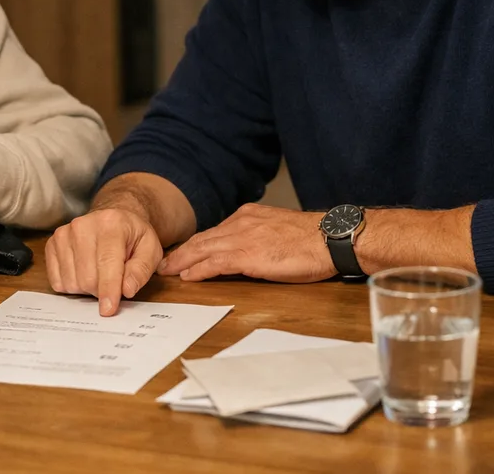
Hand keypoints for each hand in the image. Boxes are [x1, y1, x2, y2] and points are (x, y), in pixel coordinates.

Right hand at [46, 207, 164, 316]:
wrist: (112, 219)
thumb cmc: (132, 236)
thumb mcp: (150, 250)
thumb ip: (142, 270)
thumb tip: (126, 289)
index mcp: (111, 224)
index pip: (107, 263)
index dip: (108, 290)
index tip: (108, 310)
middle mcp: (83, 226)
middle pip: (87, 278)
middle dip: (102, 290)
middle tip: (113, 281)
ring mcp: (64, 234)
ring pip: (72, 282)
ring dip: (87, 289)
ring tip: (98, 273)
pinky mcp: (51, 245)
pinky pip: (57, 282)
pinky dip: (72, 285)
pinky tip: (83, 272)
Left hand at [157, 204, 336, 282]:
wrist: (330, 238)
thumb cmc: (313, 240)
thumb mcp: (279, 232)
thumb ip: (260, 237)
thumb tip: (249, 252)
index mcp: (249, 216)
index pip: (215, 231)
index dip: (196, 244)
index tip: (183, 252)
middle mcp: (242, 223)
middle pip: (203, 239)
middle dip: (182, 252)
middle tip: (164, 263)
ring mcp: (243, 238)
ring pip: (203, 249)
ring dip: (182, 261)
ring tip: (167, 271)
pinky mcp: (248, 255)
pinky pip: (215, 263)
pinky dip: (199, 270)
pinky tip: (188, 276)